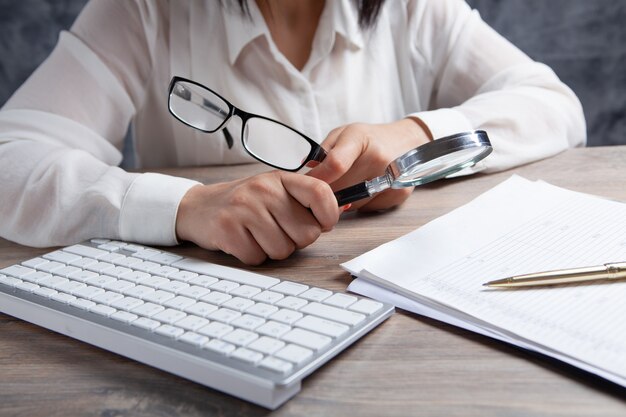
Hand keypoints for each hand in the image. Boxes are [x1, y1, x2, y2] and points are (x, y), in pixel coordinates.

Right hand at [175, 171, 340, 264]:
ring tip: (256, 235)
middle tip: (276, 231)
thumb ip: (302, 201)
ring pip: (283, 250)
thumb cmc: (244, 204)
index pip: (321, 193)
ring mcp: (244, 208)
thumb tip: (335, 216)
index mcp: (280, 179)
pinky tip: (242, 241)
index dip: (330, 214)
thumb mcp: (273, 192)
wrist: (198, 208)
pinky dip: (252, 256)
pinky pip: (258, 258)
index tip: (324, 224)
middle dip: (295, 240)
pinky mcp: (227, 229)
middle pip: (307, 233)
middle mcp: (263, 189)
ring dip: (272, 250)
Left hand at [307, 118, 431, 210]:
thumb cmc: (369, 138)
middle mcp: (378, 158)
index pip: (335, 164)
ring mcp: (390, 178)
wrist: (406, 142)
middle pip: (341, 189)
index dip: (317, 178)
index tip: (308, 183)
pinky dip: (360, 203)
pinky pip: (366, 208)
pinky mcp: (397, 194)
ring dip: (343, 199)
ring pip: (352, 203)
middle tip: (326, 185)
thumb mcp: (344, 134)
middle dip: (328, 190)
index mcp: (360, 138)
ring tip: (347, 183)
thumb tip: (305, 171)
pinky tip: (364, 188)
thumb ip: (323, 151)